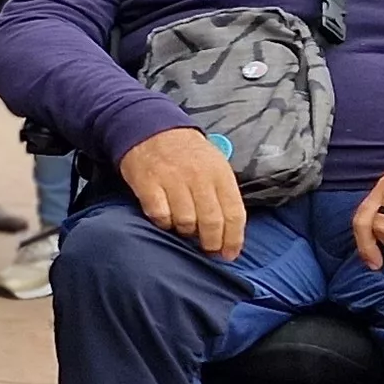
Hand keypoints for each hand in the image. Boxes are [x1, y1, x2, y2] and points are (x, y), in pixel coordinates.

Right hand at [117, 127, 245, 260]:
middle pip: (211, 222)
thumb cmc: (187, 153)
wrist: (151, 128)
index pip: (234, 214)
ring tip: (184, 229)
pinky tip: (164, 219)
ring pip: (186, 222)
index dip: (233, 239)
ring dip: (185, 232)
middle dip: (211, 243)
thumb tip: (230, 230)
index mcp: (220, 173)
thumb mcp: (215, 164)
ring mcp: (173, 180)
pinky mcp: (148, 183)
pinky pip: (160, 215)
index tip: (229, 255)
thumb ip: (223, 193)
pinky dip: (163, 223)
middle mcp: (199, 177)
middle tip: (207, 250)